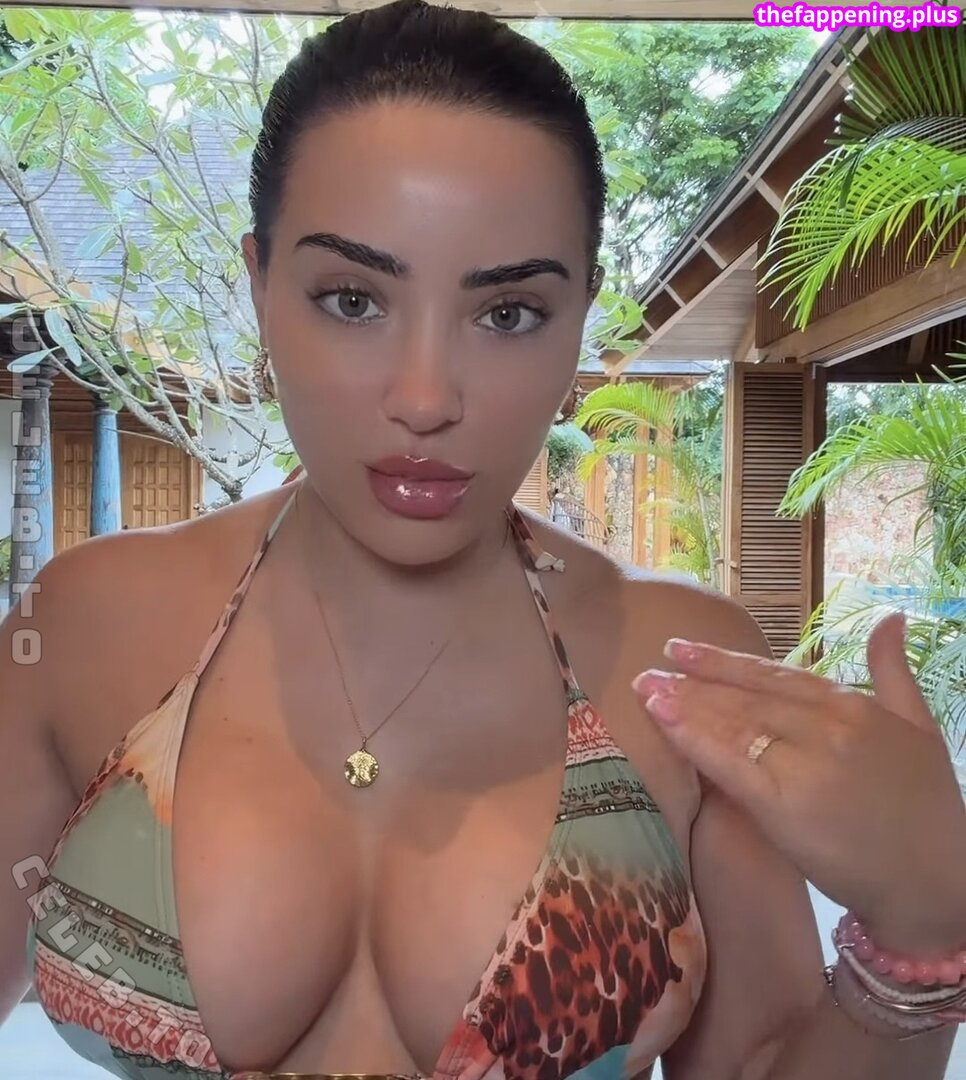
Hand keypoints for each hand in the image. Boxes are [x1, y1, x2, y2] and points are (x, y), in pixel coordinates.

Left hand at [632, 613, 965, 955]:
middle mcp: (825, 727)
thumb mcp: (921, 726)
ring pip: (733, 724)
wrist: (938, 881)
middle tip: (650, 666)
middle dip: (694, 680)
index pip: (775, 676)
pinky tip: (662, 720)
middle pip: (746, 697)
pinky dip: (692, 738)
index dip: (725, 662)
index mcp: (851, 706)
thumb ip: (892, 670)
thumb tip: (888, 617)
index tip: (682, 649)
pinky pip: (729, 763)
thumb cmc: (928, 809)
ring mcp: (805, 763)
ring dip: (684, 703)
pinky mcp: (786, 804)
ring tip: (645, 687)